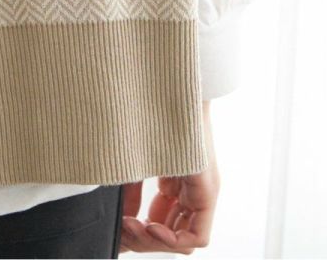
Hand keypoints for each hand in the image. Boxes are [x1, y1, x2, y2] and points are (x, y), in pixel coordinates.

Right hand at [119, 103, 218, 252]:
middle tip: (122, 229)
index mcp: (174, 180)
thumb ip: (129, 188)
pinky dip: (172, 240)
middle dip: (143, 238)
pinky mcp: (208, 190)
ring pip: (183, 238)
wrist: (162, 86)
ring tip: (131, 227)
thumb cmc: (144, 113)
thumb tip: (122, 217)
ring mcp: (202, 192)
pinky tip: (149, 226)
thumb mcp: (133, 159)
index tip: (118, 223)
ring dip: (154, 240)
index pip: (161, 221)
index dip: (139, 230)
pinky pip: (197, 235)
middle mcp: (191, 190)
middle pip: (171, 233)